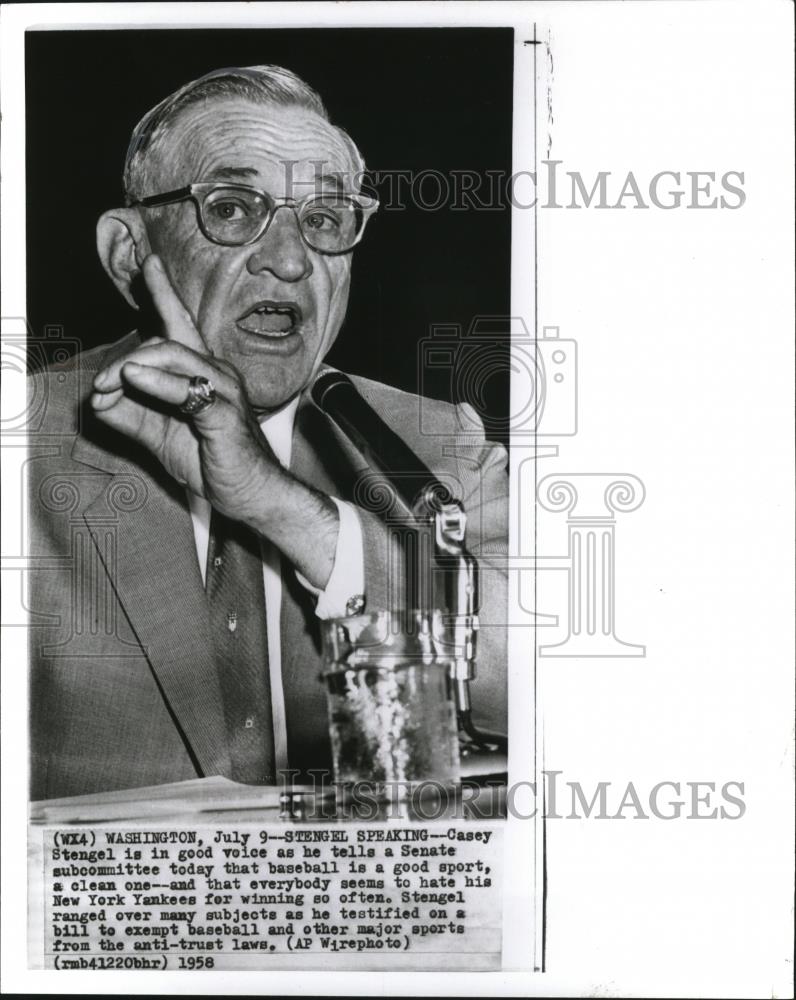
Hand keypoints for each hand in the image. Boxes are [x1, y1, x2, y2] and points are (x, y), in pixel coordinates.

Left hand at [91, 254, 338, 588]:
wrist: (250, 495)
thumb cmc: (212, 460)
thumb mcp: (159, 434)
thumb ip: (128, 413)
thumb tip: (96, 399)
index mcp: (202, 371)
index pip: (179, 323)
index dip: (163, 290)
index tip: (147, 261)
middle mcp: (217, 371)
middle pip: (165, 341)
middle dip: (124, 359)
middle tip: (100, 385)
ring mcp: (224, 390)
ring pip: (175, 356)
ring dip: (134, 367)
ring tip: (109, 383)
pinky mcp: (225, 414)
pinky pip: (189, 390)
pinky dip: (158, 383)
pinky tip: (134, 379)